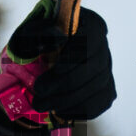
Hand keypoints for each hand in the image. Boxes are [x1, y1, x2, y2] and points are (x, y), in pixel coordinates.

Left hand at [0, 0, 114, 135]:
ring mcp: (106, 69)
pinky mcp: (106, 89)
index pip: (90, 39)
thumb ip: (37, 33)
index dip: (71, 59)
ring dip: (67, 100)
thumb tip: (58, 37)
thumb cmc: (35, 42)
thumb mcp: (28, 33)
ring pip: (97, 87)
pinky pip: (100, 102)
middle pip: (94, 67)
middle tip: (38, 95)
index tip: (47, 76)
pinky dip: (79, 110)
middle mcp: (102, 45)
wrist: (41, 59)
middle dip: (64, 85)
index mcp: (88, 24)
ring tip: (41, 105)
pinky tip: (58, 111)